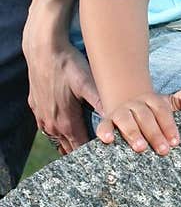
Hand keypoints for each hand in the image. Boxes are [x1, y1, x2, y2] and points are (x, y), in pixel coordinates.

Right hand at [23, 29, 100, 155]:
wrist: (42, 51)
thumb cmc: (67, 65)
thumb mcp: (86, 83)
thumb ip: (100, 102)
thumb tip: (117, 117)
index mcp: (66, 122)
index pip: (81, 148)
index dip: (95, 152)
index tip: (108, 154)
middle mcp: (53, 125)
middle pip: (69, 147)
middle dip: (84, 150)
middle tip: (100, 151)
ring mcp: (42, 119)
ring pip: (58, 139)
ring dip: (70, 142)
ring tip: (85, 143)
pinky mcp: (37, 110)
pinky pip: (49, 129)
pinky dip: (59, 132)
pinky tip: (67, 128)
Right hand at [95, 88, 180, 153]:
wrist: (127, 101)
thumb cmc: (153, 110)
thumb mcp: (168, 103)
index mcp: (153, 100)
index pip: (162, 111)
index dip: (169, 125)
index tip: (175, 142)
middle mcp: (136, 105)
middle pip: (145, 116)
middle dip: (154, 133)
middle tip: (163, 150)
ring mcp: (121, 113)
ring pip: (126, 120)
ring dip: (133, 133)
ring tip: (140, 148)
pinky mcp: (107, 122)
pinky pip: (103, 125)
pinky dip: (104, 131)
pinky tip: (108, 140)